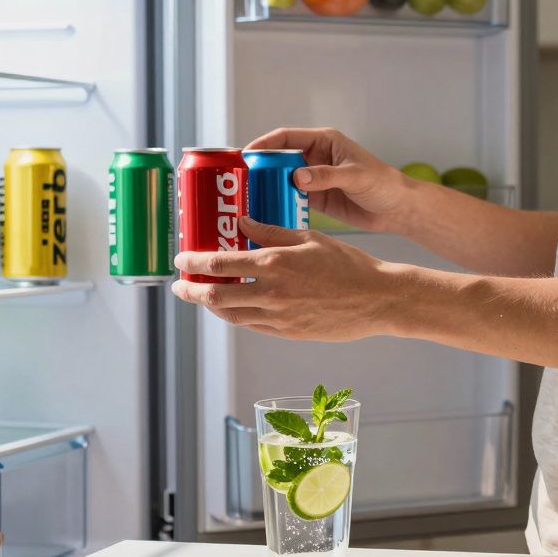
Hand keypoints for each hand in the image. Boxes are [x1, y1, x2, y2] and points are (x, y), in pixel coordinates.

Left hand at [170, 216, 399, 341]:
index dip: (192, 263)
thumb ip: (271, 232)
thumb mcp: (309, 238)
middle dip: (190, 291)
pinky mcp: (288, 333)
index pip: (218, 264)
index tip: (181, 260)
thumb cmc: (348, 264)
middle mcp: (271, 293)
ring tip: (201, 296)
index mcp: (274, 264)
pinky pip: (252, 325)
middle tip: (180, 285)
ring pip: (230, 314)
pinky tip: (233, 306)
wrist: (377, 299)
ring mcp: (278, 317)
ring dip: (209, 305)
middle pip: (214, 295)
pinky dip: (236, 315)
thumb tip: (243, 223)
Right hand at [247, 127, 414, 232]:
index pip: (286, 137)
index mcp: (324, 141)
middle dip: (260, 167)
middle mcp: (315, 157)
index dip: (264, 144)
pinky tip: (266, 212)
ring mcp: (314, 178)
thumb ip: (327, 176)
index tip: (245, 155)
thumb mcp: (355, 176)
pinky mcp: (316, 199)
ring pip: (282, 179)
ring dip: (267, 187)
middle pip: (279, 158)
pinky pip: (291, 198)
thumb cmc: (383, 184)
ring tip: (248, 198)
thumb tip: (297, 177)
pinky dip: (279, 203)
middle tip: (241, 180)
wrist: (397, 209)